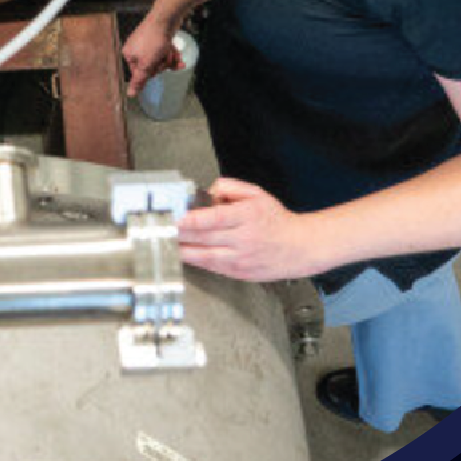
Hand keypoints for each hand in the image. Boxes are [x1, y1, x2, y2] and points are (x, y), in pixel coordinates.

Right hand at [121, 12, 181, 96]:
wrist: (165, 18)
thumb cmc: (154, 41)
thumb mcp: (146, 64)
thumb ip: (139, 80)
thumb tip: (130, 94)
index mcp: (129, 54)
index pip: (141, 73)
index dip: (153, 71)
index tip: (159, 65)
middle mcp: (136, 48)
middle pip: (152, 66)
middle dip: (163, 64)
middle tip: (166, 57)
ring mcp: (147, 42)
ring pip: (160, 59)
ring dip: (169, 58)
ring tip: (174, 52)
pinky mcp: (157, 37)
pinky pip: (163, 50)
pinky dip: (171, 52)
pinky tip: (177, 51)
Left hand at [178, 177, 323, 281]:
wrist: (300, 247)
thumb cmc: (277, 220)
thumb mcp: (257, 194)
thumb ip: (230, 188)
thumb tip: (208, 191)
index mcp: (247, 216)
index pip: (216, 218)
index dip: (194, 220)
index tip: (177, 218)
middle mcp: (243, 239)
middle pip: (205, 238)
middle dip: (180, 234)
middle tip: (161, 230)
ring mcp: (240, 258)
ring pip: (205, 257)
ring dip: (183, 251)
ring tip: (166, 244)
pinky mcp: (238, 273)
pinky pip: (212, 267)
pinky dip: (195, 262)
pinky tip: (183, 255)